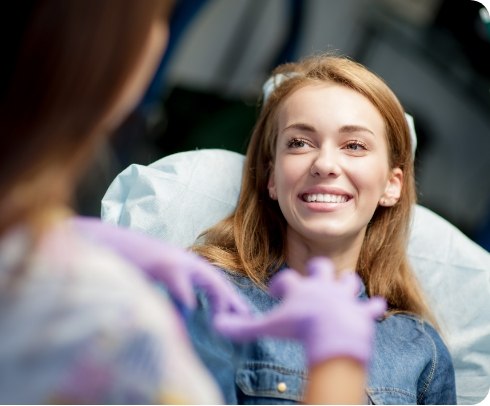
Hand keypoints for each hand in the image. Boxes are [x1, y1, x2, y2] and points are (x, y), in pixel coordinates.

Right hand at [70, 216, 249, 315]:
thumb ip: (174, 295)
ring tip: (224, 318)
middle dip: (232, 299)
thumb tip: (188, 312)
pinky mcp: (159, 262)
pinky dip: (185, 293)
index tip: (241, 314)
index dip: (228, 298)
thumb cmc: (129, 264)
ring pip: (205, 278)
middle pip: (216, 280)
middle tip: (246, 318)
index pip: (213, 282)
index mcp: (184, 265)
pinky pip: (177, 279)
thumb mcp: (157, 281)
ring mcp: (173, 260)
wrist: (105, 243)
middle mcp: (184, 261)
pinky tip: (191, 307)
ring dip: (218, 297)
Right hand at [214, 257, 385, 366]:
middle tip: (313, 282)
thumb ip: (243, 327)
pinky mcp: (361, 312)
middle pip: (322, 267)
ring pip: (349, 281)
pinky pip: (371, 307)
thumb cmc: (299, 328)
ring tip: (342, 291)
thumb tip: (217, 324)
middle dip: (318, 270)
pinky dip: (373, 308)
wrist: (332, 333)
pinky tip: (376, 307)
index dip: (280, 285)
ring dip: (346, 285)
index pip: (286, 278)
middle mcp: (323, 286)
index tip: (276, 293)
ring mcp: (344, 297)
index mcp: (300, 288)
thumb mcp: (268, 327)